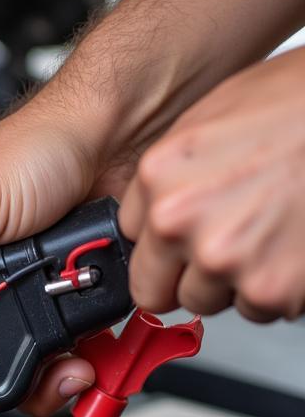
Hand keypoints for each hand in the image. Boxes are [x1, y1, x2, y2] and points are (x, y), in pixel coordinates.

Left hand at [120, 47, 304, 321]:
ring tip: (270, 235)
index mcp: (159, 178)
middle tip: (225, 248)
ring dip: (233, 282)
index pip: (129, 241)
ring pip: (207, 302)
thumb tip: (153, 215)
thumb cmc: (300, 105)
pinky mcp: (269, 290)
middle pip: (154, 290)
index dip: (160, 242)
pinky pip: (257, 310)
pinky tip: (294, 247)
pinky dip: (278, 290)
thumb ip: (173, 177)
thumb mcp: (211, 120)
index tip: (181, 239)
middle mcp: (180, 221)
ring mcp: (223, 259)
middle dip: (183, 277)